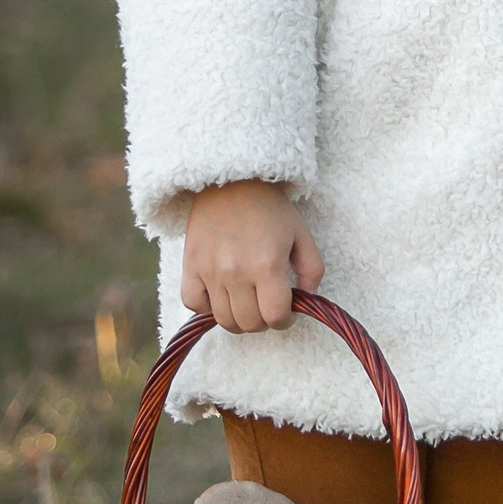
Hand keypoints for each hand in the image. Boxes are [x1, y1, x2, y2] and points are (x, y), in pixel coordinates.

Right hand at [181, 180, 323, 333]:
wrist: (232, 180)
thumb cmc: (270, 208)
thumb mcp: (301, 234)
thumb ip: (312, 271)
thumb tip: (306, 300)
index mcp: (268, 266)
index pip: (275, 317)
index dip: (285, 320)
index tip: (287, 311)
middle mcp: (237, 273)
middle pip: (250, 324)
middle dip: (264, 321)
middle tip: (267, 306)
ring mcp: (210, 271)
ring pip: (224, 320)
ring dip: (239, 318)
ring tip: (247, 302)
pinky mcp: (190, 266)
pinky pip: (193, 303)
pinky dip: (207, 307)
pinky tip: (221, 294)